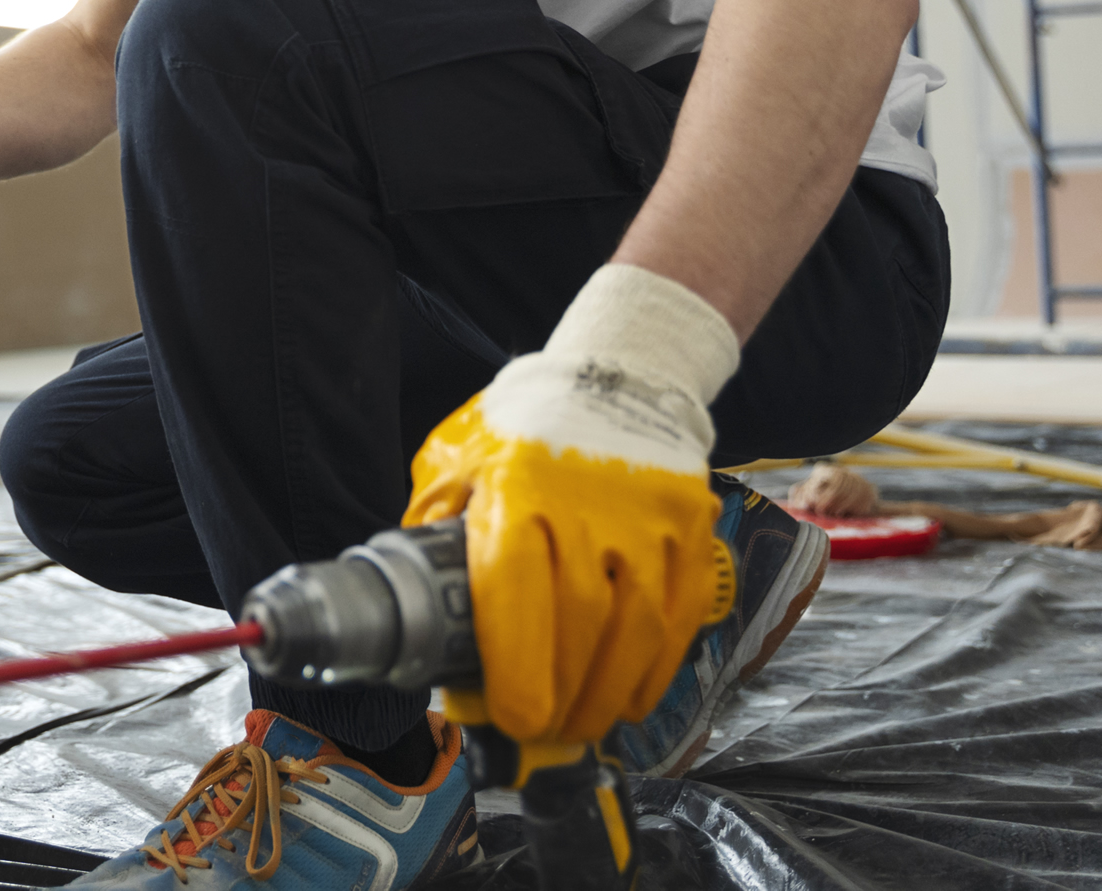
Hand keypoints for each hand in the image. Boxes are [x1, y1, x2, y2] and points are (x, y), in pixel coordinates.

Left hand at [403, 264, 738, 746]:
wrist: (617, 368)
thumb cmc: (524, 423)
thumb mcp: (456, 458)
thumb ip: (434, 526)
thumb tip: (409, 606)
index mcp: (518, 488)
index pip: (518, 590)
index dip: (517, 665)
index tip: (509, 714)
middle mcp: (589, 504)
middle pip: (582, 622)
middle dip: (561, 694)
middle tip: (540, 733)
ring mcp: (650, 516)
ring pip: (639, 628)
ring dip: (609, 693)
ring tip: (582, 726)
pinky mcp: (692, 527)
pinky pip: (682, 615)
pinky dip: (658, 669)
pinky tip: (631, 698)